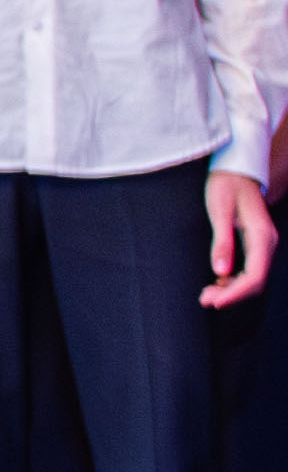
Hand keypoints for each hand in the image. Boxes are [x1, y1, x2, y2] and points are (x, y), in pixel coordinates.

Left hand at [207, 172, 273, 310]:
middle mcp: (267, 243)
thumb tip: (221, 272)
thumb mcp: (219, 211)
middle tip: (204, 300)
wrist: (236, 169)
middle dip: (232, 294)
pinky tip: (215, 282)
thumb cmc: (226, 185)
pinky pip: (248, 269)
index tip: (215, 303)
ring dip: (232, 289)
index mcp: (261, 236)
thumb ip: (221, 241)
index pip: (255, 275)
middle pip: (255, 280)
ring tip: (206, 295)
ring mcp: (262, 244)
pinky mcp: (254, 244)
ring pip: (252, 277)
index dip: (237, 293)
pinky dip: (233, 280)